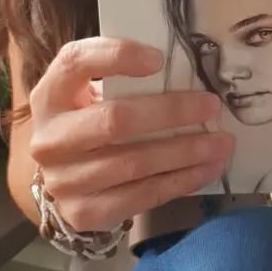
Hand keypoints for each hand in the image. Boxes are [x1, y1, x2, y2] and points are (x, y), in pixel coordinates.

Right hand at [29, 37, 232, 230]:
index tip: (159, 59)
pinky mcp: (84, 213)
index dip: (116, 57)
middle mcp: (49, 139)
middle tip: (211, 106)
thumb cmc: (88, 122)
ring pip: (135, 164)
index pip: (74, 63)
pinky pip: (142, 196)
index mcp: (50, 96)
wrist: (63, 178)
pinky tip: (208, 169)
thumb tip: (184, 70)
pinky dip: (181, 181)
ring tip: (222, 143)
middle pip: (115, 120)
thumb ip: (120, 79)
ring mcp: (64, 181)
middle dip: (171, 112)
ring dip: (186, 152)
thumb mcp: (90, 94)